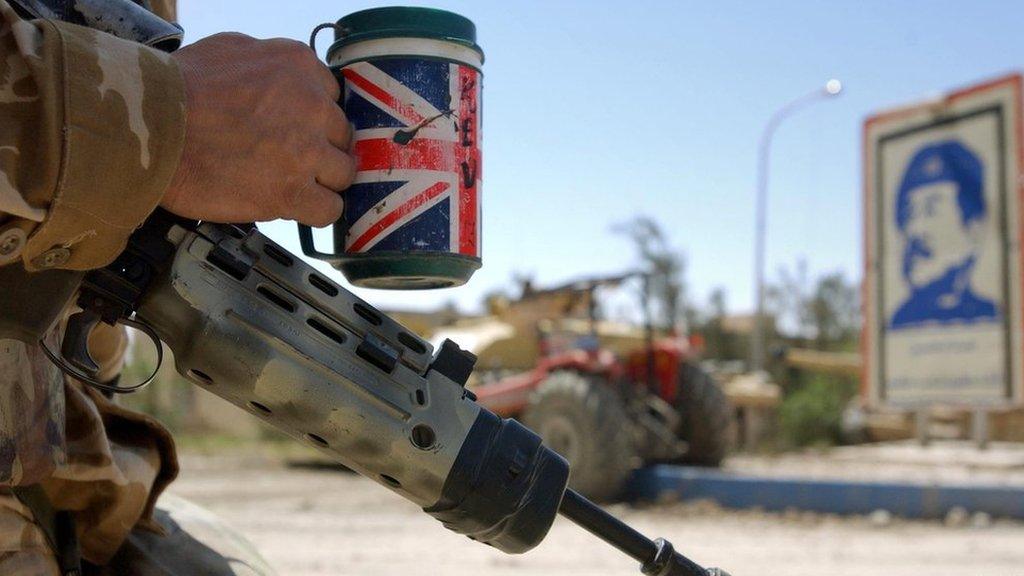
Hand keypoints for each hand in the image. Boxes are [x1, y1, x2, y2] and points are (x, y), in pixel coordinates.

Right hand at [161, 33, 353, 226]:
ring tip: (290, 183)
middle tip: (287, 159)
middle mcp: (313, 106)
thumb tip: (283, 82)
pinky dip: (315, 211)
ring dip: (321, 181)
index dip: (313, 121)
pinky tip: (294, 206)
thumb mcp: (231, 49)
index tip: (295, 131)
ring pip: (342, 174)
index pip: (331, 99)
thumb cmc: (178, 89)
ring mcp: (306, 151)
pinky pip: (329, 209)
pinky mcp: (293, 191)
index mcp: (299, 66)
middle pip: (339, 137)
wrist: (150, 127)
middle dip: (318, 150)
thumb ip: (270, 64)